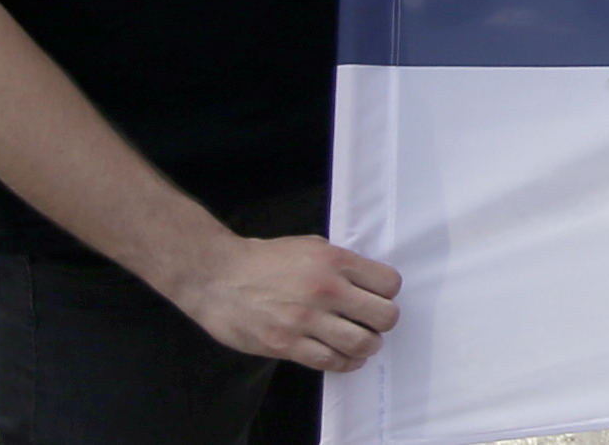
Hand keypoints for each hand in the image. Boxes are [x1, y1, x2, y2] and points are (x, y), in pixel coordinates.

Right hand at [169, 232, 400, 371]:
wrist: (218, 276)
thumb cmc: (265, 259)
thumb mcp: (311, 246)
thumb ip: (341, 263)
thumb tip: (368, 283)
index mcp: (335, 261)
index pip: (389, 283)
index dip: (388, 293)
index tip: (379, 296)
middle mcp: (326, 290)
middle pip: (384, 316)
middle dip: (384, 321)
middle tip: (374, 322)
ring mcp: (306, 320)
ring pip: (362, 343)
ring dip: (368, 346)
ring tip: (362, 342)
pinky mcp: (286, 344)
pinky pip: (330, 361)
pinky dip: (346, 362)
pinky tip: (345, 356)